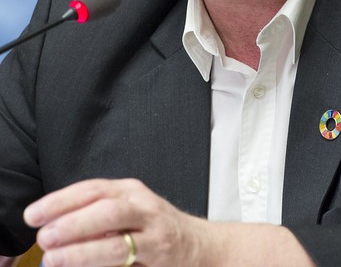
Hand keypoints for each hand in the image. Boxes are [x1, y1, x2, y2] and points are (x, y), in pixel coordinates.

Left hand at [24, 178, 210, 266]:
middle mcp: (142, 206)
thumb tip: (53, 228)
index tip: (34, 214)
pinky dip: (105, 266)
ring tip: (56, 258)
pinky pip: (130, 263)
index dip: (61, 200)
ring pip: (117, 240)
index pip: (92, 189)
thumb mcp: (128, 210)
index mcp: (129, 191)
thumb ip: (97, 214)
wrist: (198, 244)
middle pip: (105, 209)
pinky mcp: (161, 257)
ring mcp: (154, 233)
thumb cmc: (154, 227)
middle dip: (72, 222)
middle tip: (44, 236)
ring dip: (83, 251)